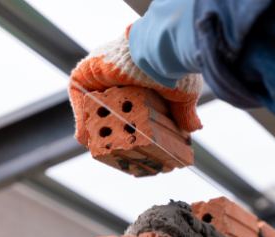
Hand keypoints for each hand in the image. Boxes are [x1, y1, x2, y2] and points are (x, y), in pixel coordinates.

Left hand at [68, 27, 202, 146]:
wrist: (156, 52)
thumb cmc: (172, 67)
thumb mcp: (183, 93)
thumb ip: (183, 111)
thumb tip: (195, 128)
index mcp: (140, 77)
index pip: (130, 104)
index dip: (128, 124)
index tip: (129, 144)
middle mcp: (119, 74)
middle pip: (109, 107)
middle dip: (110, 128)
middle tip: (112, 148)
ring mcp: (101, 72)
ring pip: (93, 104)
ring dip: (95, 126)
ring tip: (98, 148)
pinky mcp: (86, 72)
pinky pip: (79, 98)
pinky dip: (81, 118)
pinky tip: (85, 138)